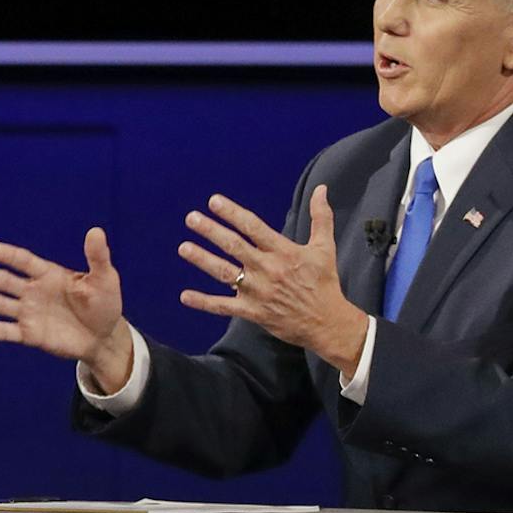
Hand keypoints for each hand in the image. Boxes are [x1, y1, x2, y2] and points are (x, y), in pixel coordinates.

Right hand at [0, 228, 133, 391]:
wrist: (104, 337)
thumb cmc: (105, 304)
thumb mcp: (105, 279)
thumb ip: (97, 257)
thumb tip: (96, 231)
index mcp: (49, 275)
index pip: (26, 262)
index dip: (11, 256)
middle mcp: (34, 292)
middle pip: (8, 282)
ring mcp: (29, 313)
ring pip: (1, 305)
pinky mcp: (29, 334)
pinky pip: (4, 331)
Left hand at [177, 187, 369, 373]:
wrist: (328, 323)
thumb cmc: (325, 283)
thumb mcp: (324, 248)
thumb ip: (320, 217)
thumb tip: (321, 189)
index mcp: (283, 252)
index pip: (253, 227)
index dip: (232, 213)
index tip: (213, 201)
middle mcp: (267, 269)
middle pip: (233, 246)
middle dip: (210, 231)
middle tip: (191, 218)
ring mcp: (258, 291)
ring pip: (224, 273)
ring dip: (202, 259)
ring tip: (184, 247)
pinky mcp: (253, 311)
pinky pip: (223, 306)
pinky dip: (204, 302)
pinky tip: (185, 296)